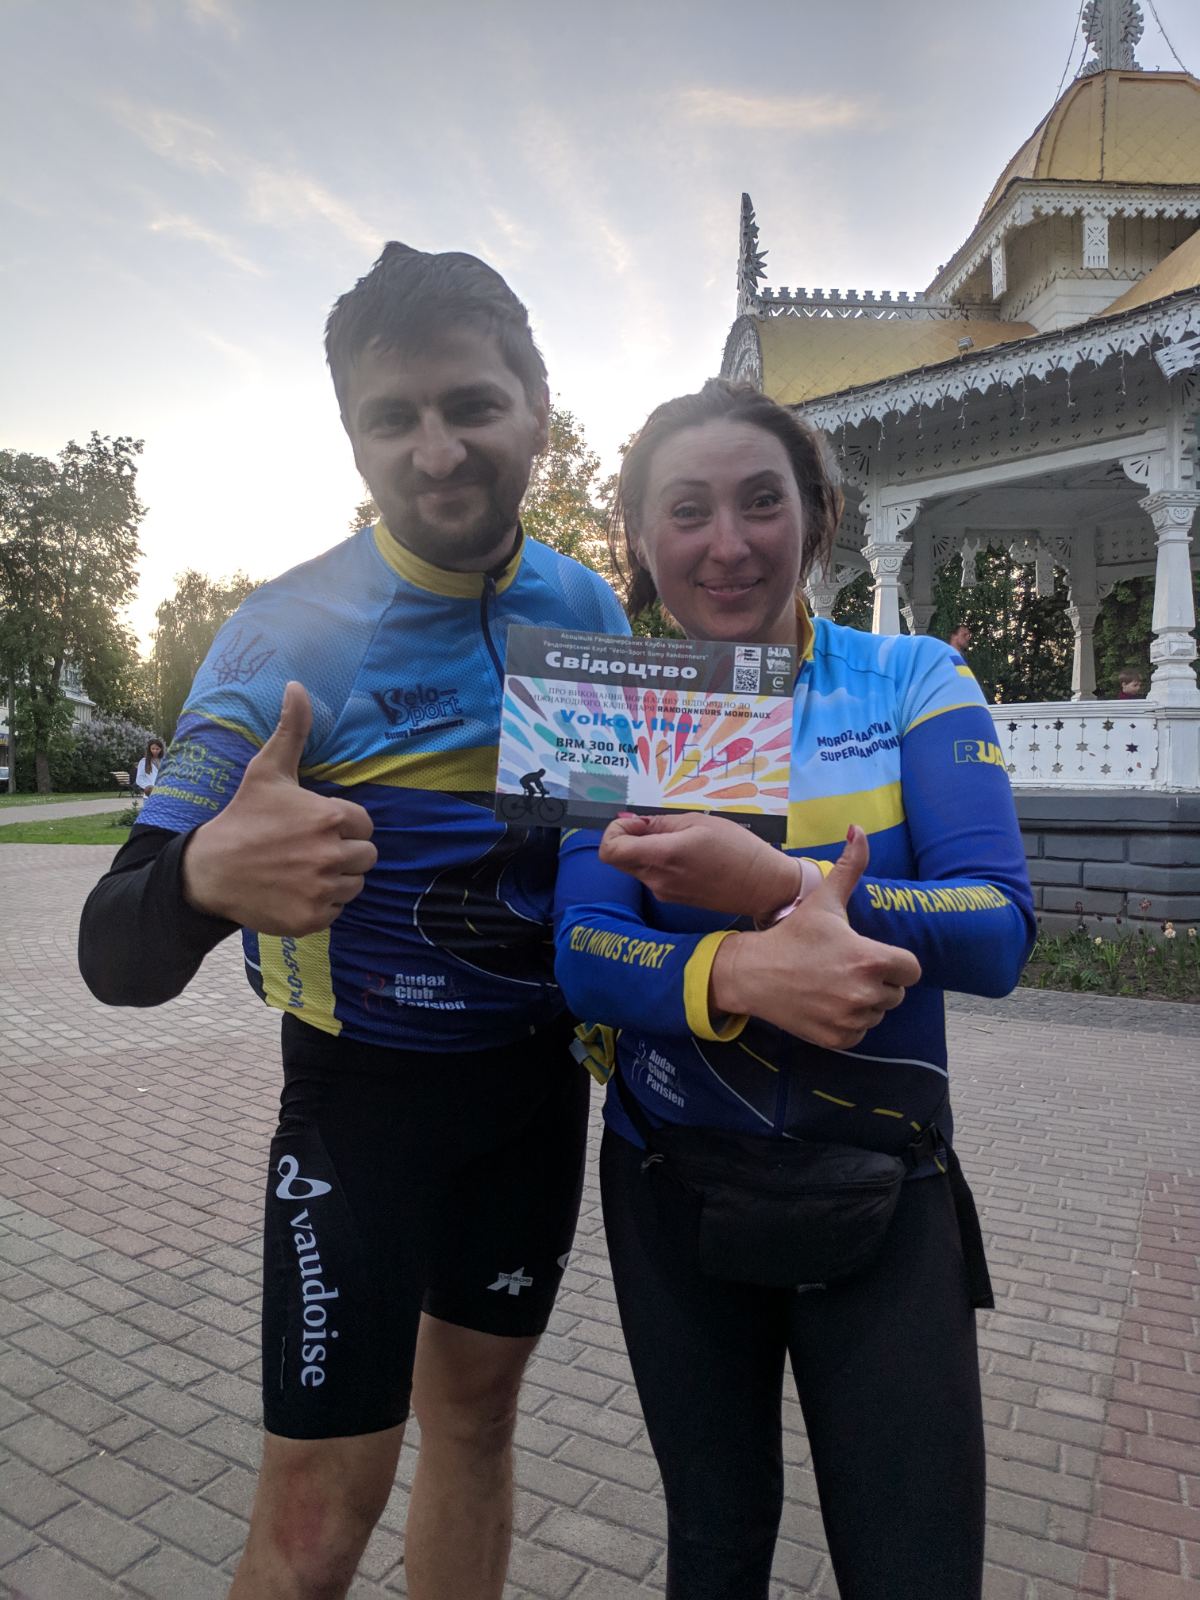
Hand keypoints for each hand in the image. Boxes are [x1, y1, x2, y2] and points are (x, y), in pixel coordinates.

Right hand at [182, 682, 376, 934]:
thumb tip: (297, 685)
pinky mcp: (312, 918)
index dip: (343, 825)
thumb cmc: (244, 817)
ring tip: (303, 869)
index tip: (316, 827)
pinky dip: (321, 904)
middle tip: (310, 850)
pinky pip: (337, 911)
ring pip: (355, 885)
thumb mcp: (268, 770)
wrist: (209, 870)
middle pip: (366, 856)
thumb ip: (292, 729)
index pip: (365, 825)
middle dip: (344, 852)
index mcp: (330, 818)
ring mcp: (322, 890)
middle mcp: (331, 855)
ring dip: (336, 879)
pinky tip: (296, 890)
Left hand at [599, 812, 801, 919]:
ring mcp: (663, 892)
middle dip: (628, 838)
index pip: (610, 850)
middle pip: (619, 858)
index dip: (614, 831)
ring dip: (644, 849)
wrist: (762, 885)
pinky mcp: (673, 898)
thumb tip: (633, 823)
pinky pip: (652, 876)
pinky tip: (685, 854)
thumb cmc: (736, 848)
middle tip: (655, 825)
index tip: (636, 822)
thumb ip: (660, 823)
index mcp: (662, 856)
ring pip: (635, 867)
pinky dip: (657, 861)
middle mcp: (656, 879)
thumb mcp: (698, 822)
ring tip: (678, 838)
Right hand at [710, 826, 920, 1050]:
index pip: (911, 970)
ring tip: (835, 984)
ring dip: (865, 1002)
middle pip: (896, 992)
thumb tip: (859, 829)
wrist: (753, 973)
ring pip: (878, 1013)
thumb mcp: (824, 900)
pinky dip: (850, 1022)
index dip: (894, 962)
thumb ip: (850, 866)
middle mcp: (865, 993)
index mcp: (870, 958)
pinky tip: (828, 1003)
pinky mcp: (838, 1038)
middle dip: (879, 981)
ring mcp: (851, 1019)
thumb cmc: (793, 935)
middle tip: (847, 968)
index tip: (871, 956)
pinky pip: (861, 1032)